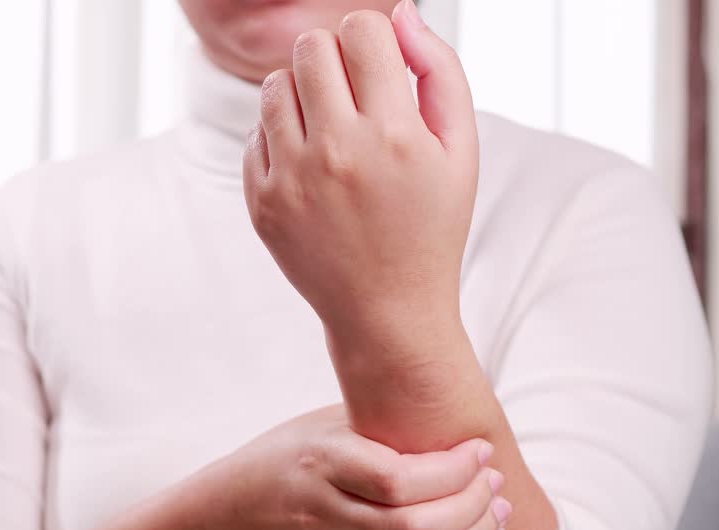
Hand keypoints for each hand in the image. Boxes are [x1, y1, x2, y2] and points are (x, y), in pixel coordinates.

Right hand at [198, 406, 510, 529]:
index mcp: (320, 464)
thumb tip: (454, 402)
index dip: (451, 470)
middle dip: (469, 507)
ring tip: (498, 511)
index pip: (397, 481)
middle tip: (494, 480)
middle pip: (413, 529)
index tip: (480, 449)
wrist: (230, 518)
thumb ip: (380, 423)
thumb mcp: (324, 425)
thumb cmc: (288, 455)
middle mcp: (325, 515)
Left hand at [242, 1, 478, 344]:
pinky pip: (257, 132)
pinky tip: (313, 167)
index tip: (382, 69)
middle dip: (335, 59)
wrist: (388, 311)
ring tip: (332, 127)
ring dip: (305, 93)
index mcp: (394, 135)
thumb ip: (440, 71)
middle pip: (312, 47)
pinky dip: (283, 138)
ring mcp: (292, 179)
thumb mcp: (461, 152)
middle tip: (356, 96)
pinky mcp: (262, 201)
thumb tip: (399, 13)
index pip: (362, 30)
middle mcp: (337, 152)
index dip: (374, 40)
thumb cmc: (431, 226)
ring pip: (277, 84)